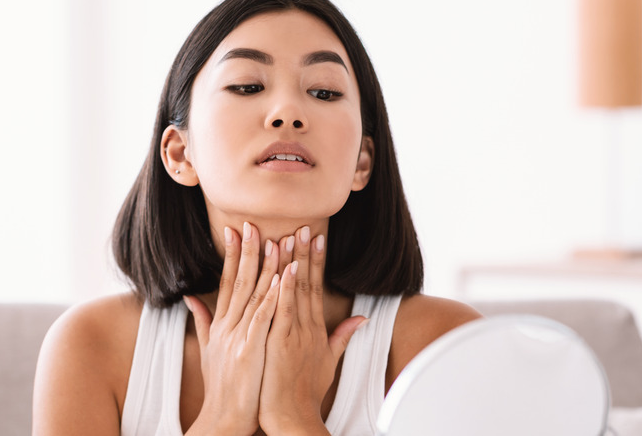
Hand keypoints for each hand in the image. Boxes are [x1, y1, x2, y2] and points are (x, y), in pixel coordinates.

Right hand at [183, 222, 280, 435]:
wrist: (223, 418)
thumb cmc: (222, 386)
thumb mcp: (208, 350)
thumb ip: (202, 321)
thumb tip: (189, 297)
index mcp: (221, 324)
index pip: (228, 281)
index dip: (233, 255)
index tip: (237, 230)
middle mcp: (228, 325)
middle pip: (239, 280)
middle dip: (247, 250)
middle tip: (253, 223)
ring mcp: (238, 336)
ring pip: (253, 293)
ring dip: (266, 265)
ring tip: (275, 240)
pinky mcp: (250, 349)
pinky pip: (263, 316)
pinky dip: (273, 294)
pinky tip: (282, 276)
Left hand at [258, 227, 367, 434]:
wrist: (293, 418)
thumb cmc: (305, 393)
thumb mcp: (328, 362)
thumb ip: (342, 337)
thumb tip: (361, 318)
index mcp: (315, 330)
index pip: (315, 287)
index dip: (316, 261)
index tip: (316, 237)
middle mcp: (306, 328)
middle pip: (307, 283)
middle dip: (306, 253)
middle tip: (305, 224)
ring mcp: (293, 334)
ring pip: (294, 291)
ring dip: (292, 262)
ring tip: (290, 235)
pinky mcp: (279, 342)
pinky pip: (282, 310)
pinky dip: (284, 289)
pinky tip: (284, 269)